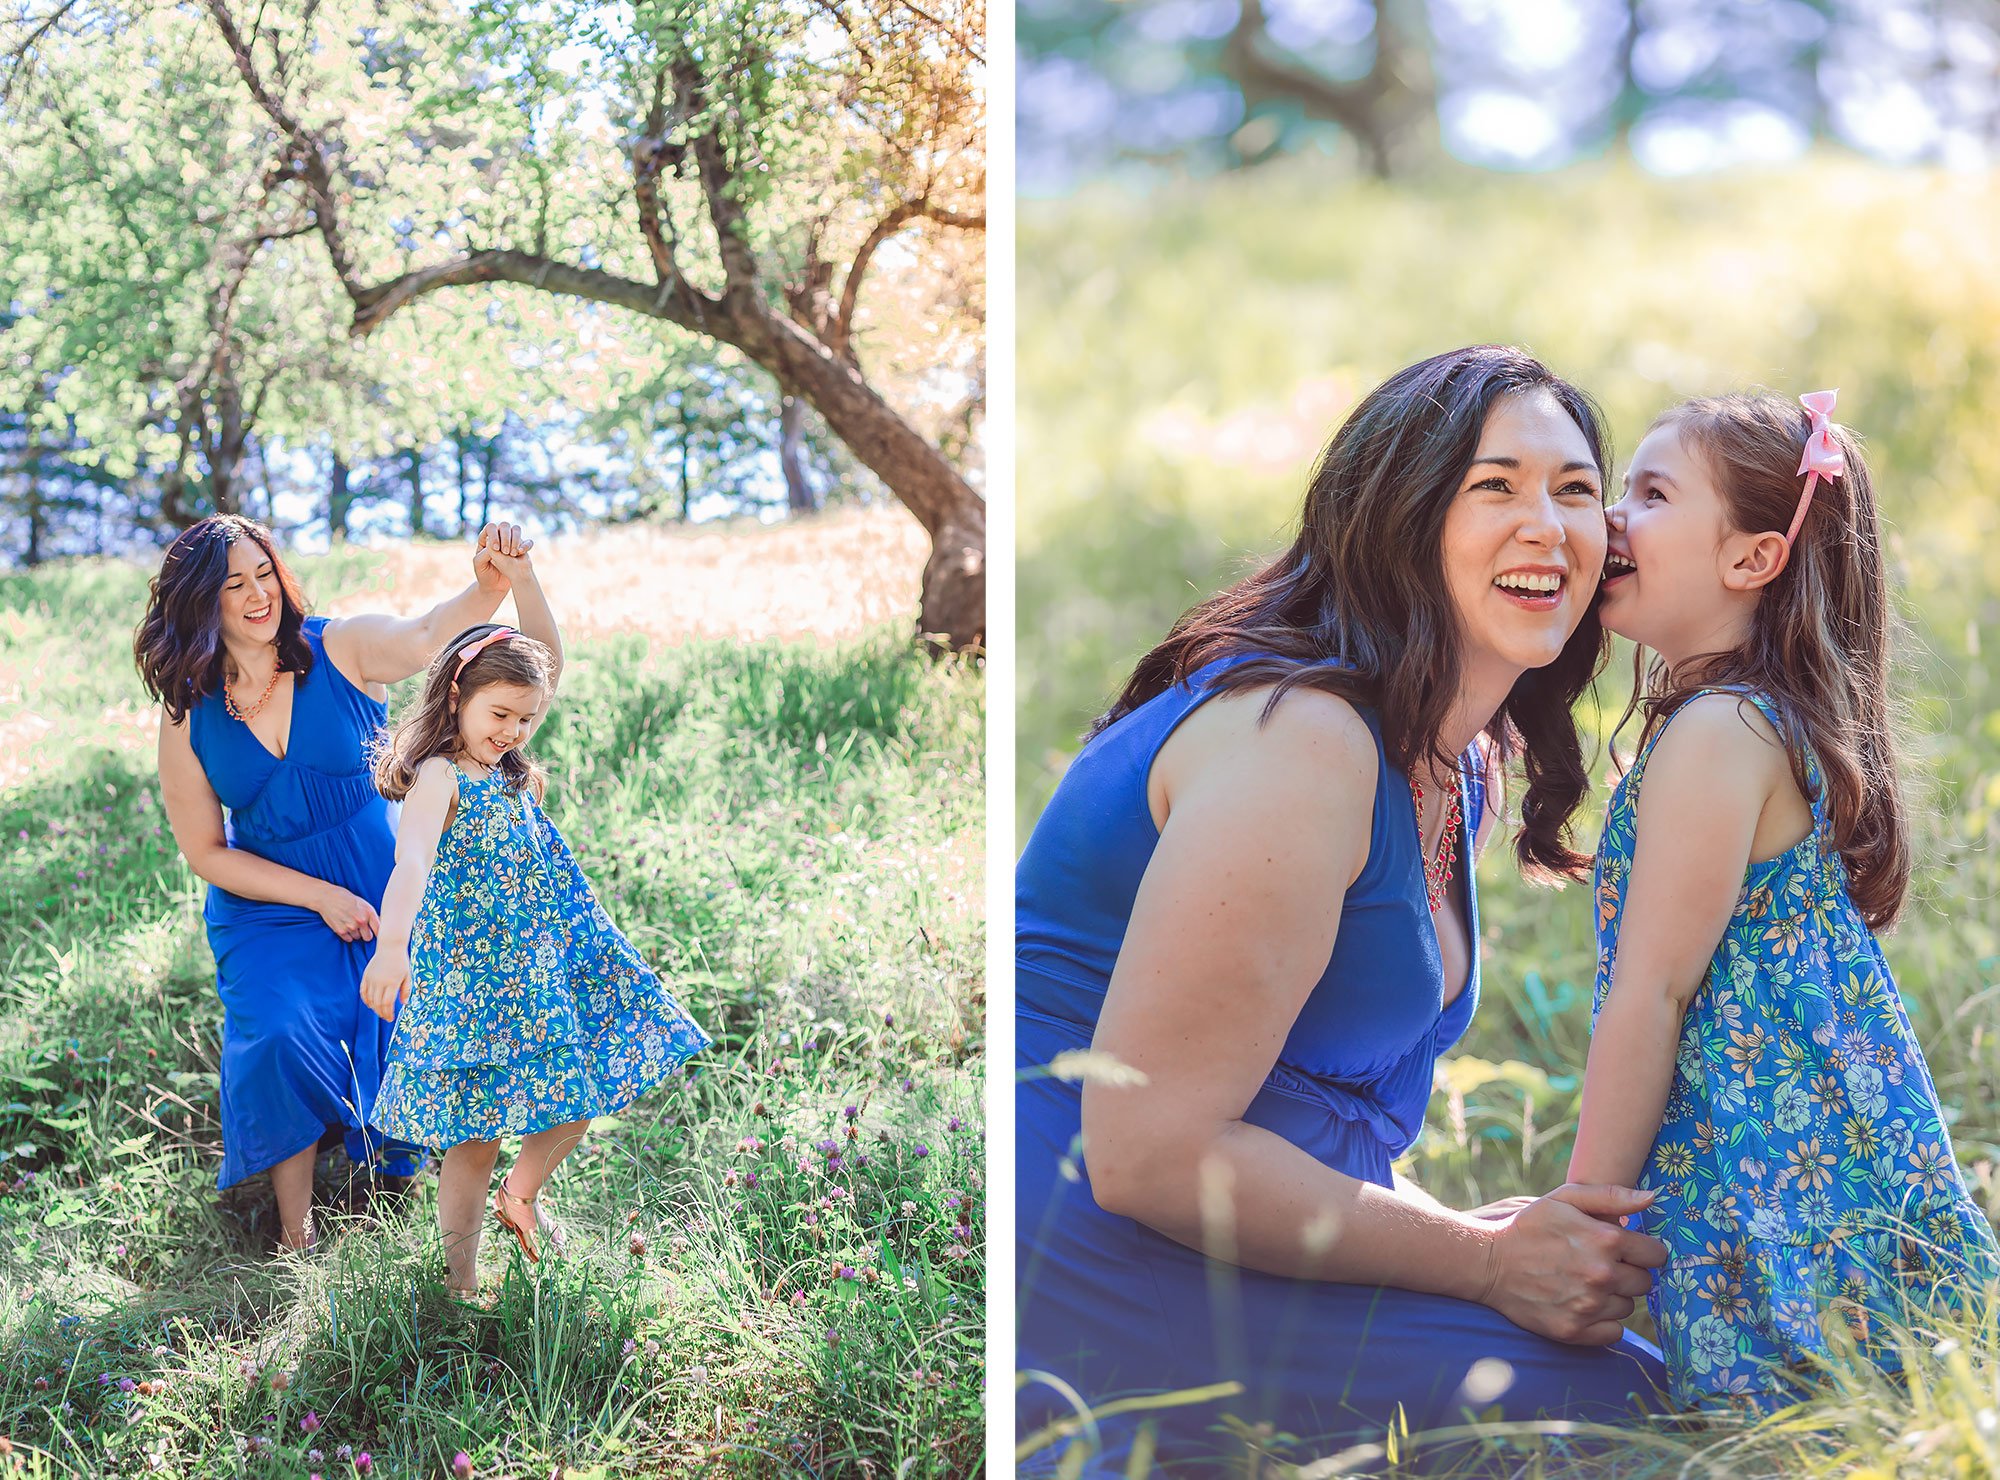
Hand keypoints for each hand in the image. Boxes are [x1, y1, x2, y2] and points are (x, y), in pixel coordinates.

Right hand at [316, 885, 379, 942]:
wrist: (327, 897)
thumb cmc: (346, 899)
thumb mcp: (363, 904)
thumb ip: (372, 915)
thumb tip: (381, 926)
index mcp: (368, 912)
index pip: (379, 930)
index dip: (378, 933)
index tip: (376, 934)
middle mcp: (361, 920)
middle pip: (368, 937)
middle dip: (365, 933)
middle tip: (361, 927)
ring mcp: (350, 927)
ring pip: (357, 938)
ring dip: (355, 933)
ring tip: (349, 922)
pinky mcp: (340, 931)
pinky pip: (348, 939)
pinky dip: (347, 935)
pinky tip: (344, 925)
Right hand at [359, 946, 410, 1022]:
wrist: (390, 947)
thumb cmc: (401, 962)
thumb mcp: (407, 976)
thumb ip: (406, 990)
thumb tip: (404, 1004)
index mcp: (392, 982)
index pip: (387, 1003)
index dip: (388, 1013)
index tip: (391, 1018)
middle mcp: (380, 982)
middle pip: (378, 1003)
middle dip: (382, 1013)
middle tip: (386, 1017)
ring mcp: (371, 979)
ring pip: (370, 999)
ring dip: (374, 1008)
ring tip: (380, 1012)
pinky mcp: (366, 976)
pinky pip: (363, 991)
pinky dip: (366, 1000)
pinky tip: (370, 1004)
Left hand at [473, 522, 531, 593]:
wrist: (497, 587)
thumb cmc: (485, 575)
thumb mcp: (479, 564)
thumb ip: (484, 551)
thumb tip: (492, 540)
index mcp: (486, 540)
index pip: (491, 527)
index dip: (494, 535)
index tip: (496, 549)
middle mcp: (499, 538)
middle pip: (504, 526)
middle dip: (506, 538)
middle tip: (505, 552)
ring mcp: (511, 542)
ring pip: (516, 530)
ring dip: (516, 540)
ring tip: (513, 554)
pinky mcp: (521, 548)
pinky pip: (527, 541)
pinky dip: (526, 545)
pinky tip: (520, 553)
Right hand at [1475, 1183, 1666, 1345]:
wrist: (1487, 1263)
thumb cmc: (1529, 1226)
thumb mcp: (1565, 1198)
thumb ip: (1611, 1196)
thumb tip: (1653, 1199)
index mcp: (1605, 1240)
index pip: (1656, 1254)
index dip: (1644, 1250)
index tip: (1628, 1249)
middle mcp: (1602, 1275)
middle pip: (1644, 1282)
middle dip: (1629, 1272)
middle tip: (1601, 1265)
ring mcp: (1588, 1306)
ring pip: (1627, 1306)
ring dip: (1614, 1296)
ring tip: (1585, 1282)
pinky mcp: (1575, 1331)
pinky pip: (1614, 1332)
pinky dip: (1604, 1321)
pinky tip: (1583, 1304)